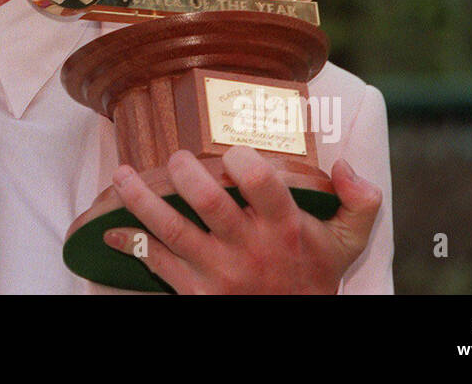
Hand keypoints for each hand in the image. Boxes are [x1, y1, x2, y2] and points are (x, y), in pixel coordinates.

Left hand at [104, 146, 381, 293]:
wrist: (293, 322)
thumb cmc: (313, 271)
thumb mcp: (348, 240)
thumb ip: (360, 201)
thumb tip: (346, 166)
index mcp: (285, 228)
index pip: (265, 188)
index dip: (247, 164)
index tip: (235, 149)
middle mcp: (249, 249)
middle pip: (209, 205)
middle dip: (186, 174)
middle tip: (175, 157)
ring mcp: (218, 272)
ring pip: (172, 232)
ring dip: (141, 201)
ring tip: (122, 174)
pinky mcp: (194, 291)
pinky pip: (155, 264)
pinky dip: (129, 244)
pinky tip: (111, 227)